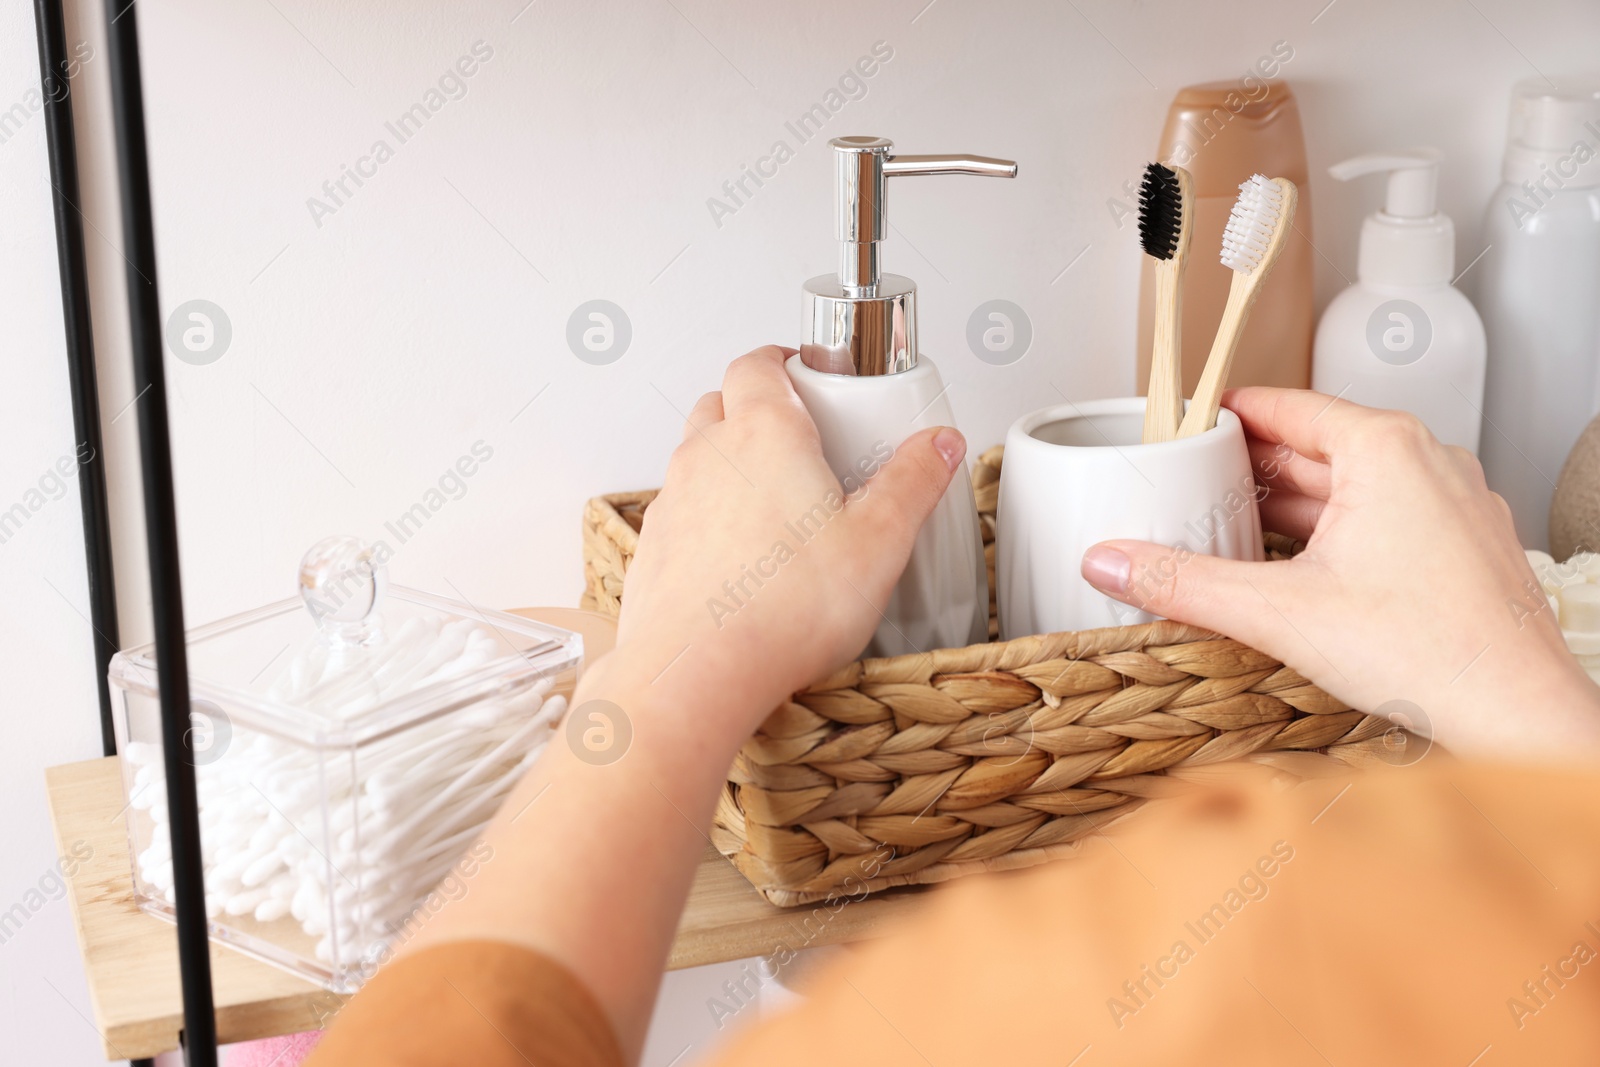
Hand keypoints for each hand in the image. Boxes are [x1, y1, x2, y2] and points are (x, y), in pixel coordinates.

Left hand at [602, 345, 966, 747]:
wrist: (697, 674)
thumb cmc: (783, 610)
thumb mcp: (880, 542)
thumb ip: (914, 483)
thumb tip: (940, 445)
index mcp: (763, 433)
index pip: (758, 363)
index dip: (783, 361)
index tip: (810, 374)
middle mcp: (707, 456)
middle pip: (722, 401)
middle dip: (757, 405)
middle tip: (803, 435)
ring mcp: (674, 502)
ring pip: (698, 456)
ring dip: (731, 462)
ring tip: (777, 501)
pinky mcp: (656, 549)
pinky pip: (683, 511)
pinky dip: (709, 515)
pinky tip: (742, 557)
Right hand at [1080, 387, 1599, 759]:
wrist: (1518, 717)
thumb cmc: (1433, 655)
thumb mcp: (1278, 612)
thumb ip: (1183, 582)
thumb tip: (1112, 562)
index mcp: (1385, 449)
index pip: (1287, 405)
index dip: (1227, 413)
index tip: (1189, 422)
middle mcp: (1428, 464)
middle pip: (1316, 447)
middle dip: (1251, 470)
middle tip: (1193, 485)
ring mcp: (1452, 506)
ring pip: (1351, 487)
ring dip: (1291, 507)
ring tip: (1233, 532)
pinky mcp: (1462, 549)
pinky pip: (1383, 519)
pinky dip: (1332, 533)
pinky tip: (1297, 571)